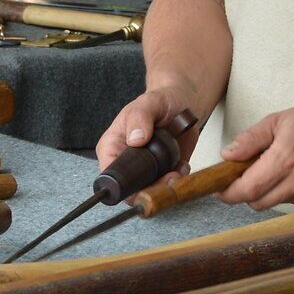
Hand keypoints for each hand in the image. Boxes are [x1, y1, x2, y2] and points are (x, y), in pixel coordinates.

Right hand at [96, 79, 204, 193]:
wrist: (182, 103)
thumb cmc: (160, 101)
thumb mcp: (149, 103)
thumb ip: (139, 118)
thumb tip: (135, 139)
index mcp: (111, 147)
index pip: (111, 177)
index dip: (126, 186)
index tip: (146, 183)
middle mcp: (126, 162)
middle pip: (132, 190)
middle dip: (152, 188)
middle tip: (170, 176)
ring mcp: (145, 169)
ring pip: (152, 192)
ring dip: (167, 185)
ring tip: (178, 169)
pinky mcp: (163, 172)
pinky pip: (169, 186)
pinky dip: (178, 179)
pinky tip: (182, 164)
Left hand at [218, 101, 293, 209]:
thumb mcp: (280, 120)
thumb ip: (251, 139)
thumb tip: (228, 155)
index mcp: (286, 158)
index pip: (248, 189)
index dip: (228, 192)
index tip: (219, 186)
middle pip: (256, 202)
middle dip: (244, 192)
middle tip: (242, 174)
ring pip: (272, 203)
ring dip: (263, 191)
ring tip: (270, 168)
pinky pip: (289, 201)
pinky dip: (281, 191)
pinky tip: (290, 173)